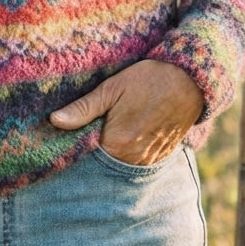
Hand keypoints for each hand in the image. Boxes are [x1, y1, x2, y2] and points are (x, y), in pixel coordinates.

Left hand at [50, 60, 203, 165]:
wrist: (190, 80)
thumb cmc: (148, 80)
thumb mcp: (111, 89)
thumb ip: (83, 108)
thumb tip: (54, 121)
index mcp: (117, 143)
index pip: (85, 156)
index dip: (73, 147)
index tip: (61, 138)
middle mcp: (133, 158)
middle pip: (102, 164)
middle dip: (90, 154)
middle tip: (82, 135)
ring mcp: (148, 160)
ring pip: (119, 165)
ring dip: (109, 155)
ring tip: (103, 136)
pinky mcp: (161, 156)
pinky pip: (136, 163)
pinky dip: (126, 155)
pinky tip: (121, 140)